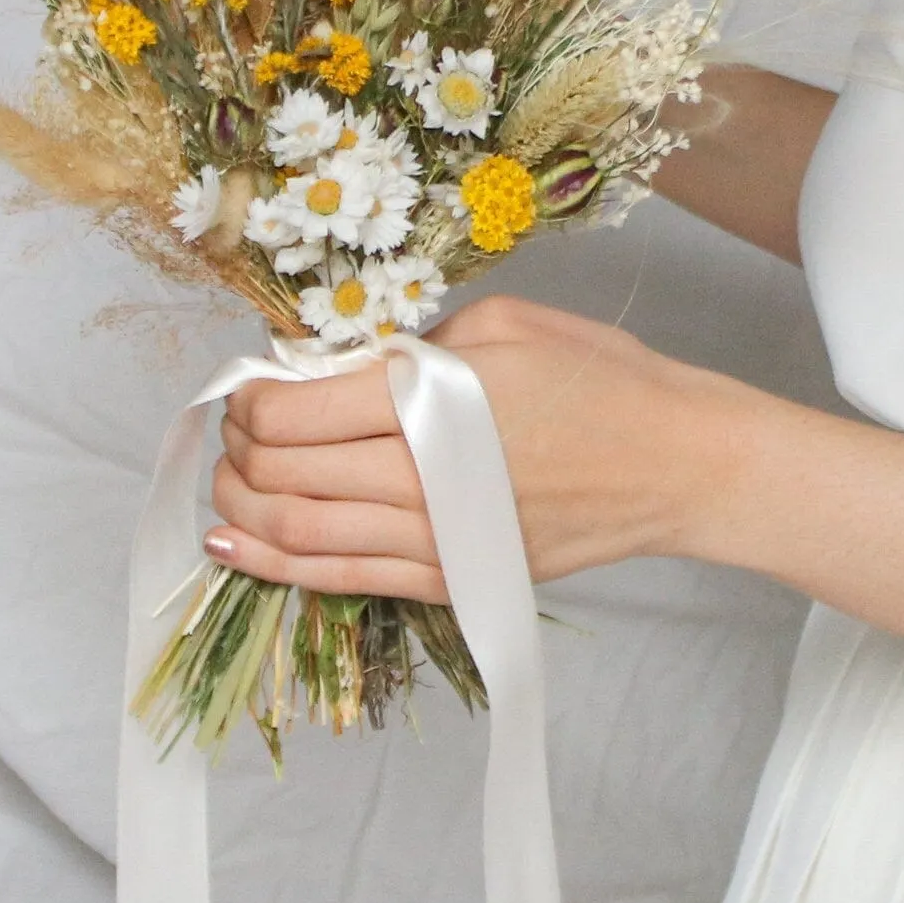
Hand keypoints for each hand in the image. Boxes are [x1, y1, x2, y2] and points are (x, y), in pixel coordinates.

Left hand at [205, 295, 761, 599]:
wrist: (676, 463)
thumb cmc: (597, 379)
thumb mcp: (499, 323)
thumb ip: (403, 345)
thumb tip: (325, 365)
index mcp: (430, 400)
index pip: (293, 411)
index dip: (249, 399)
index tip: (248, 385)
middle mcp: (421, 478)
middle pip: (279, 474)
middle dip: (237, 449)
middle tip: (236, 427)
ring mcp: (433, 540)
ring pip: (294, 535)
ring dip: (240, 507)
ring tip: (227, 479)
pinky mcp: (447, 579)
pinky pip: (339, 578)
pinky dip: (272, 565)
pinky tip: (232, 547)